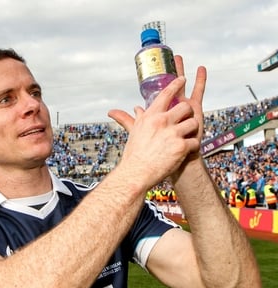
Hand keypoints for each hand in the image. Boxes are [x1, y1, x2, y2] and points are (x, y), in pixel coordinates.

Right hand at [107, 70, 201, 191]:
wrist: (136, 174)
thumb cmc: (134, 155)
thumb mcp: (134, 132)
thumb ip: (135, 119)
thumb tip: (129, 110)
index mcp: (150, 116)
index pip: (166, 94)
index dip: (176, 84)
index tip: (182, 78)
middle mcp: (162, 121)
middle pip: (185, 107)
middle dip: (187, 115)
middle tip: (183, 122)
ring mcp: (173, 133)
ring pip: (193, 123)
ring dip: (190, 132)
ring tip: (182, 140)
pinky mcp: (181, 146)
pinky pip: (194, 142)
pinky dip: (191, 148)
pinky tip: (183, 153)